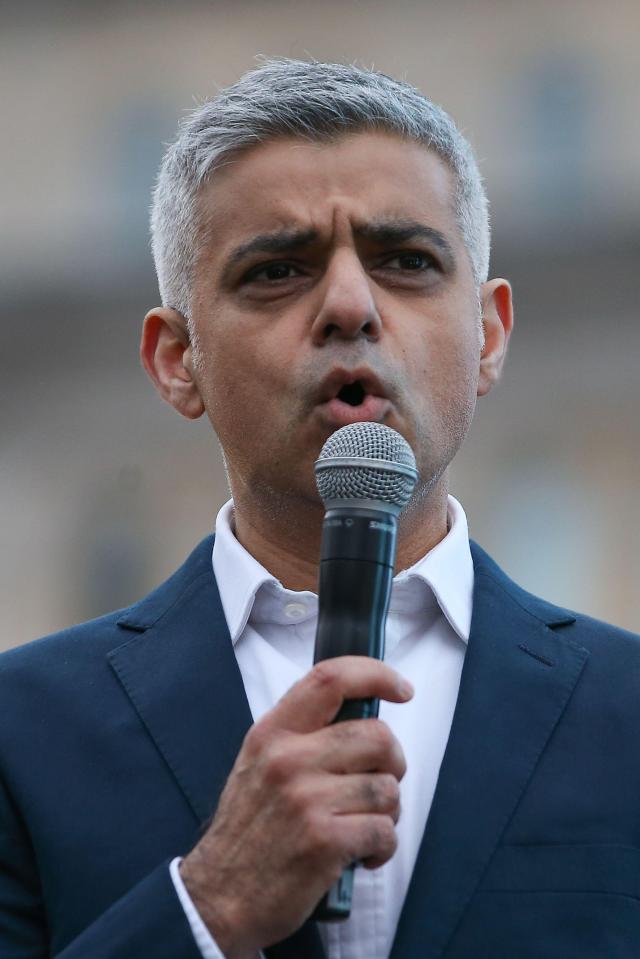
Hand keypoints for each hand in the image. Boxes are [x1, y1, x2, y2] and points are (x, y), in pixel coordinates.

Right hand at [179, 656, 412, 958]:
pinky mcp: (324, 841)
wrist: (217, 898)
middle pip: (377, 735)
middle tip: (380, 782)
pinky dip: (383, 847)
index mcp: (272, 732)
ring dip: (388, 811)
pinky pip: (384, 830)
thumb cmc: (248, 831)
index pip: (331, 678)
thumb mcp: (259, 764)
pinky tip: (362, 856)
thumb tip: (363, 717)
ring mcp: (306, 799)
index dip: (376, 674)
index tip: (401, 688)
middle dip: (394, 762)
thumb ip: (303, 735)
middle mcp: (288, 758)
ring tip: (364, 826)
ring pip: (387, 787)